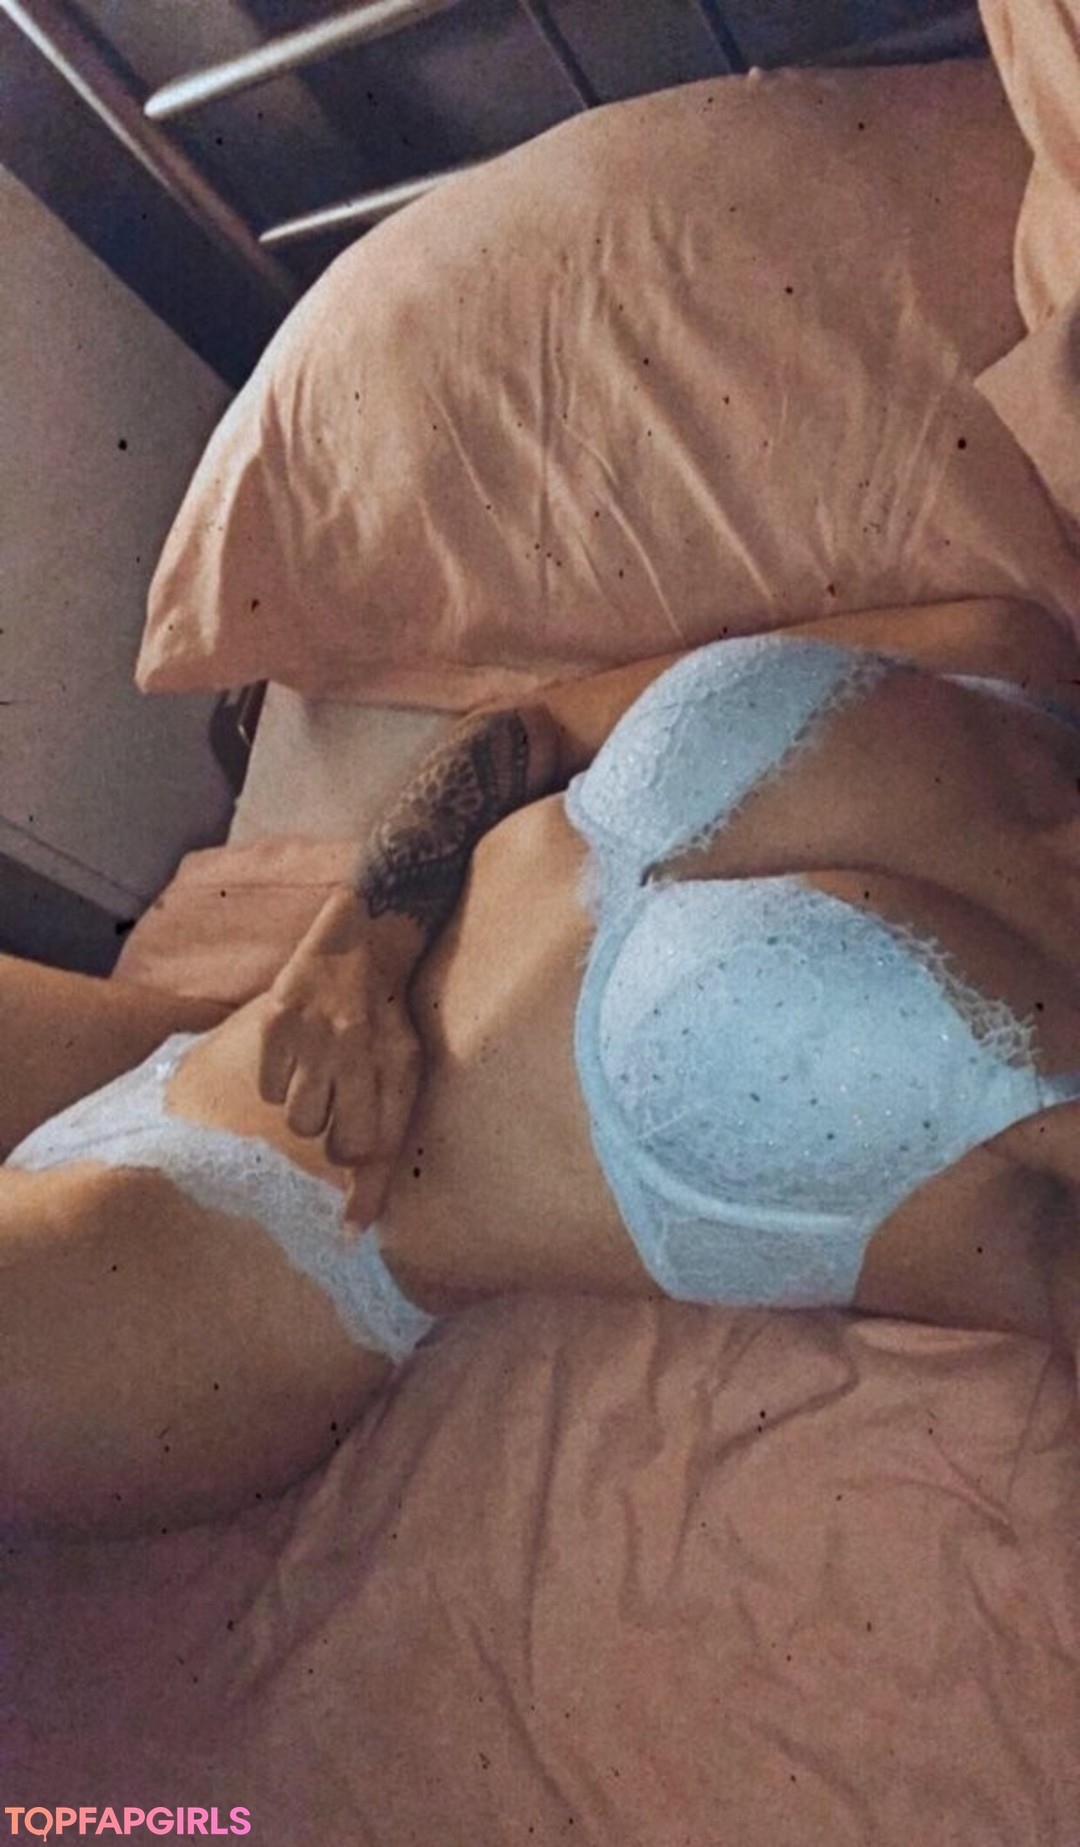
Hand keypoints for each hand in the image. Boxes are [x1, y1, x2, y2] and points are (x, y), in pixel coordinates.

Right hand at [257, 892, 422, 1220]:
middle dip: (335, 1134)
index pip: (375, 1151)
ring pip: (296, 1119)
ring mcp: (315, 1033)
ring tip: (320, 1073)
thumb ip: (387, 1137)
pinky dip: (280, 1079)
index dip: (362, 1192)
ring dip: (306, 1105)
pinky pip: (268, 1086)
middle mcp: (356, 1051)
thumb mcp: (406, 1071)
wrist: (364, 943)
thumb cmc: (387, 1020)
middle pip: (330, 1142)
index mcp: (395, 1067)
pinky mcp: (278, 1019)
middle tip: (341, 1101)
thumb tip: (358, 1222)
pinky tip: (298, 1053)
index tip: (350, 1227)